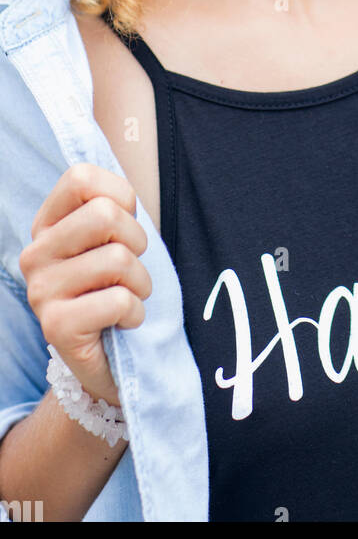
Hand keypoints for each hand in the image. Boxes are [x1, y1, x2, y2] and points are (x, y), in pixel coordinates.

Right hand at [19, 163, 151, 409]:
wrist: (111, 361)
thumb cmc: (119, 288)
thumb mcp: (116, 240)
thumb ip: (114, 208)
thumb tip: (122, 192)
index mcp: (47, 225)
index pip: (80, 177)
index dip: (120, 195)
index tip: (123, 227)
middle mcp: (35, 255)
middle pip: (104, 214)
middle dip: (137, 241)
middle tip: (132, 268)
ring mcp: (40, 291)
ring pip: (117, 259)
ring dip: (141, 282)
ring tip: (129, 297)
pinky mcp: (55, 327)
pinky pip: (118, 300)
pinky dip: (136, 312)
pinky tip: (123, 322)